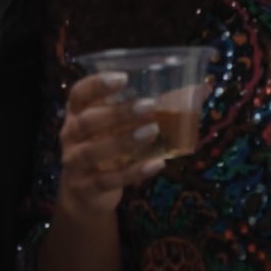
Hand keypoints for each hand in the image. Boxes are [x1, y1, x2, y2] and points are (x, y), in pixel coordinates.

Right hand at [54, 71, 165, 219]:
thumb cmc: (108, 147)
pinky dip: (134, 172)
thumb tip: (200, 88)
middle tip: (149, 106)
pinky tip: (156, 164)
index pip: (79, 94)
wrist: (86, 193)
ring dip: (124, 141)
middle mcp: (70, 136)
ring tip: (152, 131)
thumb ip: (149, 108)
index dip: (97, 84)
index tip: (123, 78)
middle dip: (118, 113)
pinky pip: (109, 180)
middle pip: (87, 122)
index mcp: (77, 114)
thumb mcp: (120, 126)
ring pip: (93, 152)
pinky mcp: (86, 187)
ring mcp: (75, 163)